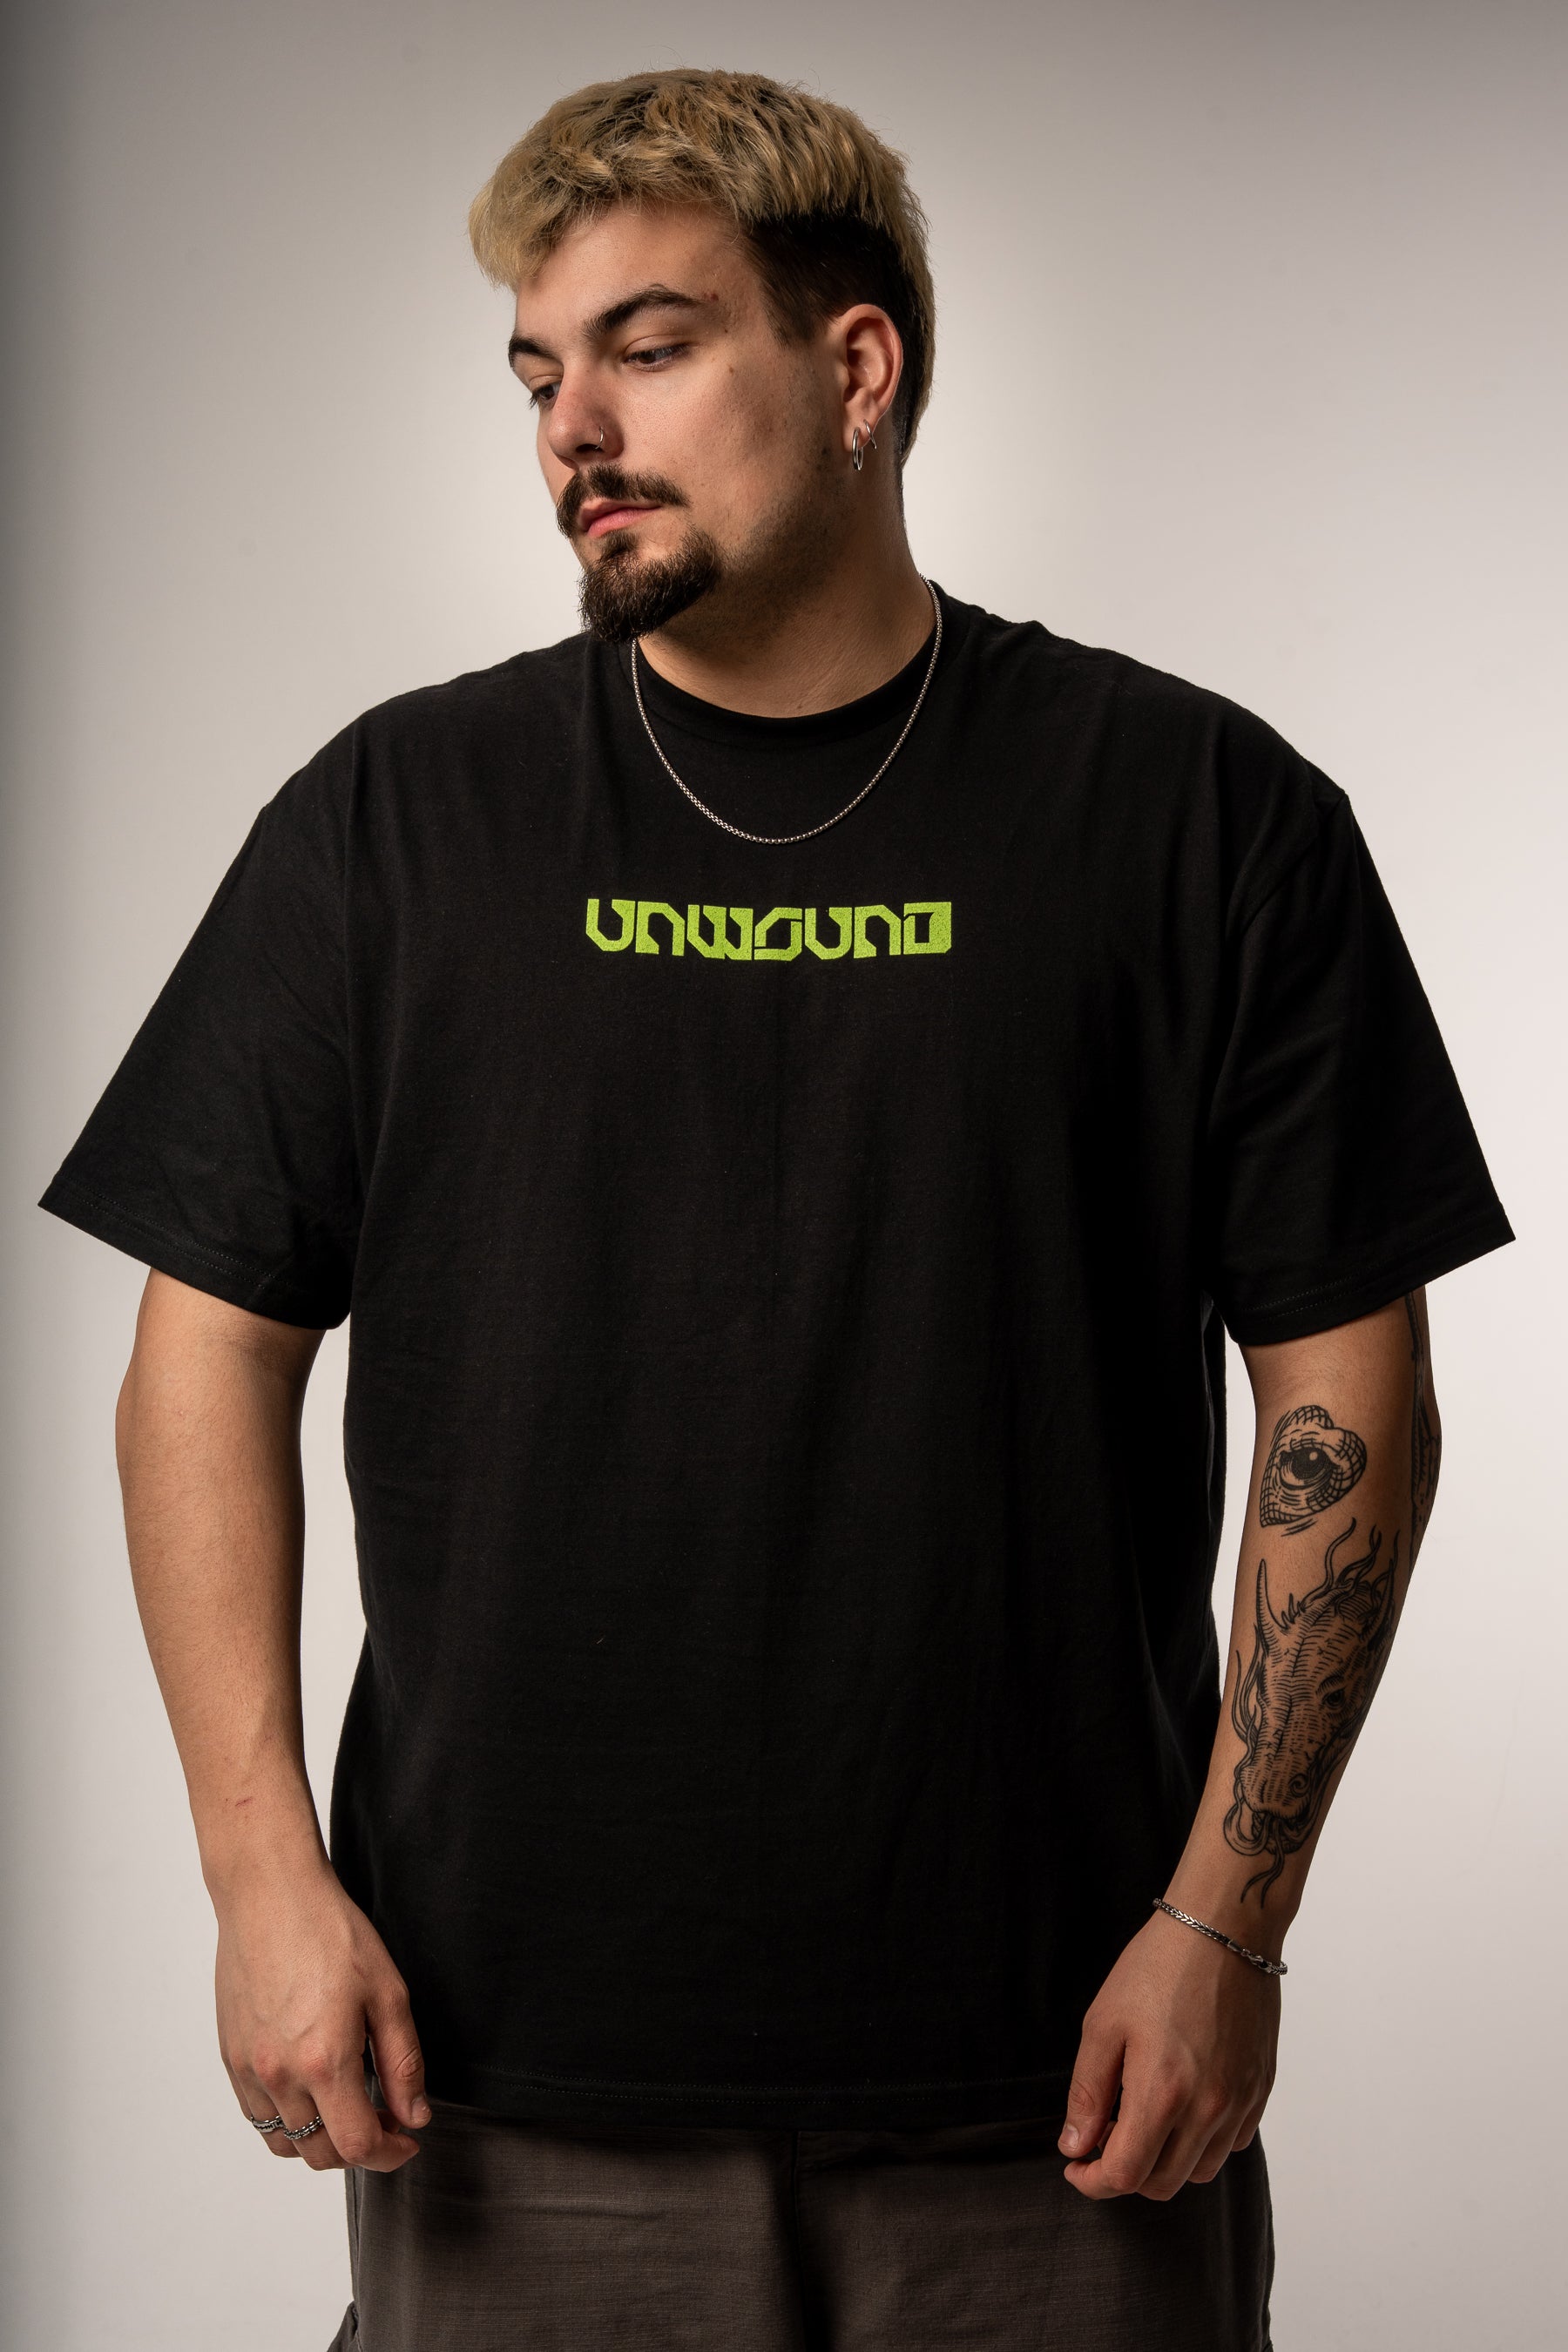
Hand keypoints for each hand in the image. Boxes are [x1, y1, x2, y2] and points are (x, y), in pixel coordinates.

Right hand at [214, 1853, 429, 2172]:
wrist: (270, 1896)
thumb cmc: (330, 1932)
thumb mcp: (387, 1992)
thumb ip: (403, 2063)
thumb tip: (414, 2116)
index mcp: (324, 2060)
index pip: (357, 2145)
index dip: (390, 2154)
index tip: (407, 2141)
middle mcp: (279, 2075)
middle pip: (320, 2154)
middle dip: (360, 2148)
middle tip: (386, 2117)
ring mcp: (249, 2070)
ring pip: (286, 2144)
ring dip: (322, 2140)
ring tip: (348, 2106)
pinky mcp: (230, 2058)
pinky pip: (258, 2116)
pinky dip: (288, 2121)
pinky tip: (311, 2088)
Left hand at [1057, 1907, 1278, 2199]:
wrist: (1224, 1929)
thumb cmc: (1158, 1967)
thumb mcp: (1104, 2023)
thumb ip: (1088, 2093)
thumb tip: (1075, 2145)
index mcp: (1163, 2093)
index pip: (1125, 2175)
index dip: (1092, 2181)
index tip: (1076, 2165)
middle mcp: (1208, 2108)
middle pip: (1162, 2184)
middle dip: (1125, 2173)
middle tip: (1105, 2134)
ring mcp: (1240, 2102)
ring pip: (1199, 2171)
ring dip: (1165, 2161)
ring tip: (1143, 2117)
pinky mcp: (1260, 2089)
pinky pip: (1230, 2144)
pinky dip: (1202, 2142)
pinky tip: (1182, 2104)